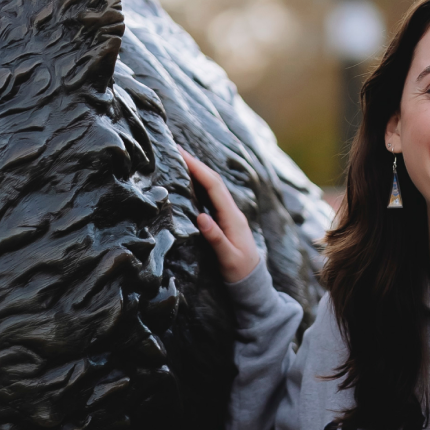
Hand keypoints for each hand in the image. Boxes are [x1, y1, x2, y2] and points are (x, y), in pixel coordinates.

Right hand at [180, 147, 259, 283]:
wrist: (253, 281)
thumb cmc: (240, 271)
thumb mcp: (228, 258)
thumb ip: (216, 238)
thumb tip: (202, 216)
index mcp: (233, 217)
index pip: (214, 187)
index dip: (198, 169)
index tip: (182, 154)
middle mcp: (233, 212)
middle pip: (214, 182)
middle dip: (197, 164)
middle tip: (177, 148)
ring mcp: (230, 215)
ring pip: (214, 187)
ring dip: (199, 172)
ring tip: (181, 159)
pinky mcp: (225, 220)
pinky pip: (212, 197)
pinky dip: (201, 185)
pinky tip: (190, 181)